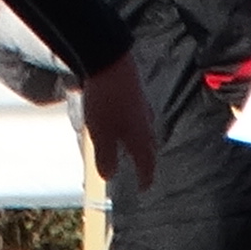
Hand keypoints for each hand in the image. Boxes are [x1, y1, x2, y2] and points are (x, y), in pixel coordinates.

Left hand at [76, 48, 160, 185]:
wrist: (110, 62)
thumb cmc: (105, 101)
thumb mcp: (100, 134)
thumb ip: (106, 156)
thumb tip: (109, 176)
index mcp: (140, 137)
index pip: (147, 163)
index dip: (145, 177)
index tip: (144, 188)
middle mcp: (146, 123)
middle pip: (150, 147)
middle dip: (146, 161)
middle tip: (142, 170)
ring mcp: (143, 106)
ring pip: (146, 131)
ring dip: (142, 143)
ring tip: (134, 149)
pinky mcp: (137, 93)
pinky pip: (140, 118)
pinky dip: (136, 127)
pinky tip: (127, 122)